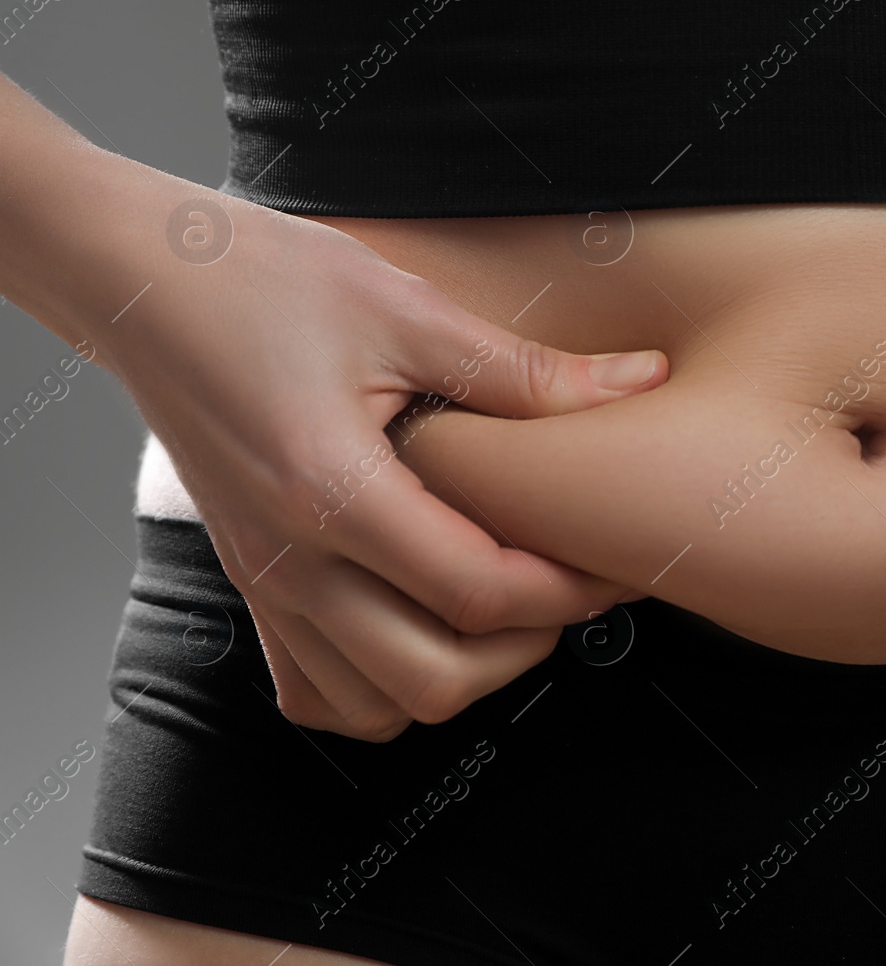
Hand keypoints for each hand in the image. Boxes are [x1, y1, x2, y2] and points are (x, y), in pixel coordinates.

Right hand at [96, 182, 666, 739]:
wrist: (142, 283)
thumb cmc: (260, 281)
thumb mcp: (406, 310)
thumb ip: (526, 371)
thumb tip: (638, 381)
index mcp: (331, 491)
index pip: (478, 592)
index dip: (569, 590)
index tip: (618, 564)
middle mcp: (290, 561)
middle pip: (434, 680)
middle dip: (526, 647)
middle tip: (569, 587)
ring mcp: (263, 584)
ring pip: (376, 708)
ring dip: (459, 674)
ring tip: (505, 608)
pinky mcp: (251, 585)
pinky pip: (316, 691)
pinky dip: (381, 687)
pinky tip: (422, 626)